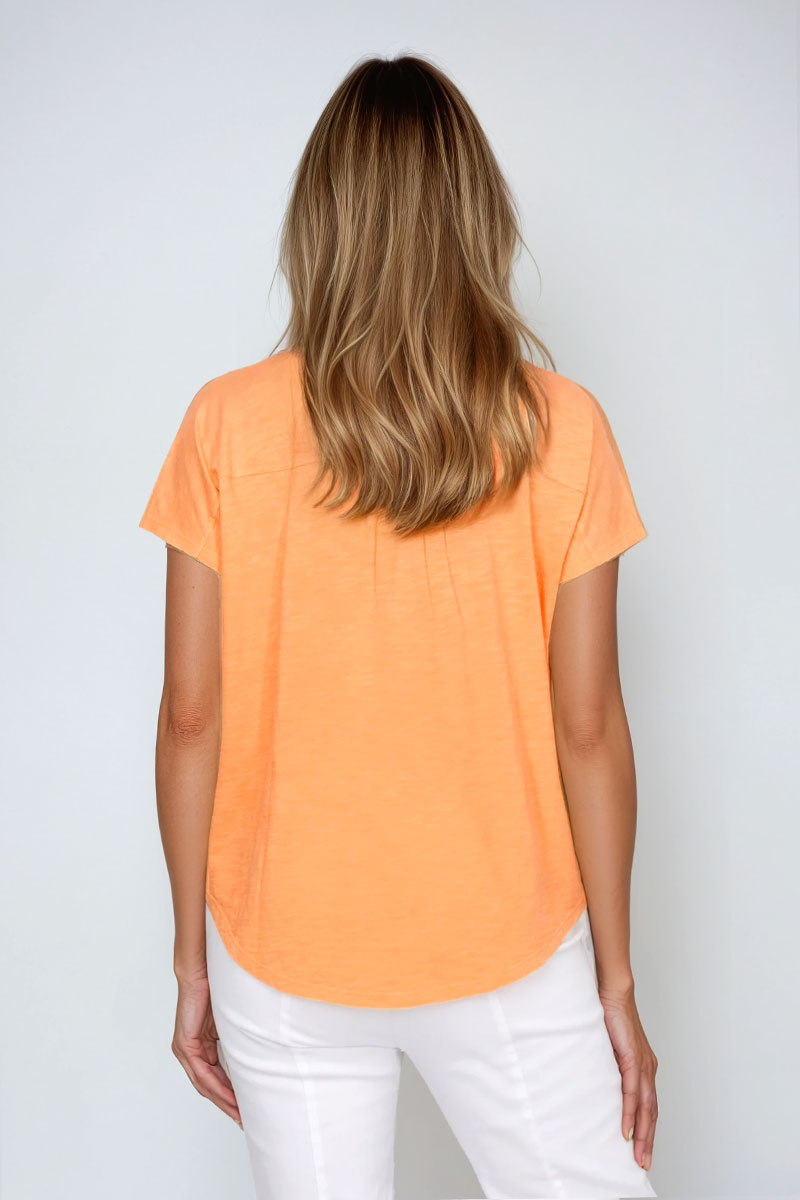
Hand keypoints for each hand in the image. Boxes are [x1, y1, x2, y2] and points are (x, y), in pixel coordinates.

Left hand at [171, 969, 241, 1127]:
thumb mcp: (231, 1023)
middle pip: (209, 1087)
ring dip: (223, 1101)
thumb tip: (255, 1053)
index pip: (215, 1078)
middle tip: (244, 1121)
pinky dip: (217, 1087)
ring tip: (240, 1115)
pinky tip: (231, 1098)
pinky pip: (202, 1073)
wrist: (201, 970)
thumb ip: (237, 1040)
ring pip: (205, 1085)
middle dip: (227, 1105)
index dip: (229, 1096)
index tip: (245, 1110)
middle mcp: (190, 1052)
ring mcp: (185, 1050)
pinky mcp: (185, 1045)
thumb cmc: (218, 990)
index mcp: (201, 1046)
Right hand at [598, 984, 657, 1172]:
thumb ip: (612, 1066)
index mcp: (645, 1066)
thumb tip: (602, 1082)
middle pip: (652, 1112)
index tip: (643, 1150)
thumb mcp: (611, 1048)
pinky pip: (632, 1092)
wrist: (614, 991)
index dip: (648, 1129)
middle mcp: (648, 1068)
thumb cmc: (610, 1015)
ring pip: (645, 1107)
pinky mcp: (632, 1058)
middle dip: (648, 1140)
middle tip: (643, 1163)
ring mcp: (642, 1064)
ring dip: (642, 1134)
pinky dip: (630, 1113)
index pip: (650, 1105)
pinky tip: (626, 1129)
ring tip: (637, 1155)